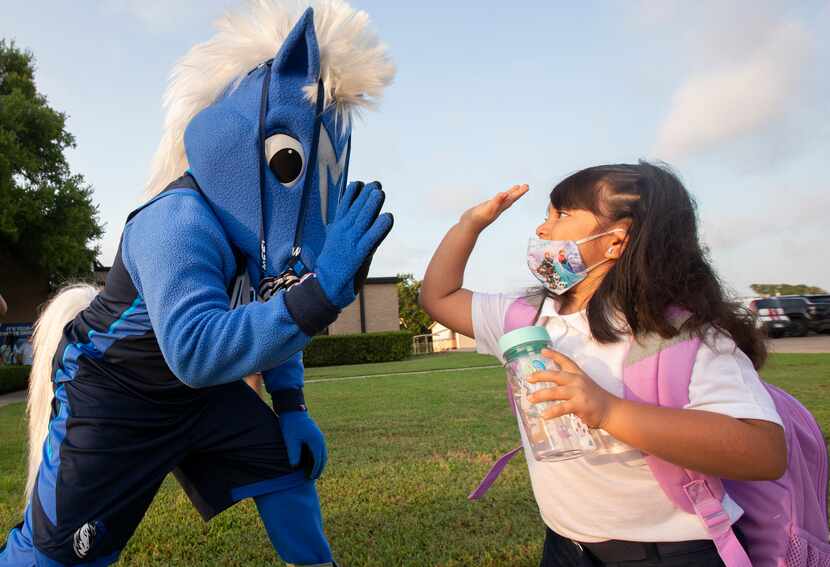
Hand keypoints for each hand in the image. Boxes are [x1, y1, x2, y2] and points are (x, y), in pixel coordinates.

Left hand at [279, 411, 327, 478]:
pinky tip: (312, 461)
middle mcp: (320, 439)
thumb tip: (295, 467)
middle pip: (323, 457)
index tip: (310, 477)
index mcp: (316, 441)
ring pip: (323, 453)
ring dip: (320, 463)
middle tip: (313, 477)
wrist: (293, 411)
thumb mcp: (291, 441)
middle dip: (319, 468)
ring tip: (314, 471)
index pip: (318, 460)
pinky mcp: (316, 435)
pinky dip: (318, 456)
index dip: (315, 470)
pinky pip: (320, 449)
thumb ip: (294, 454)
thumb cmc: (291, 426)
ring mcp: (319, 436)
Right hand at [315, 181, 393, 308]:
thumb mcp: (334, 244)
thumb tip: (347, 221)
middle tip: (376, 185)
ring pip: (363, 219)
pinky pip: (372, 237)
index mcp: (336, 229)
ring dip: (372, 205)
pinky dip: (380, 227)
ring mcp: (350, 242)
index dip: (352, 193)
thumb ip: (342, 231)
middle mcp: (343, 232)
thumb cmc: (332, 266)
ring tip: (379, 192)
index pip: (344, 206)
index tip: (359, 183)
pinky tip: (388, 218)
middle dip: (366, 195)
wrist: (325, 286)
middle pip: (356, 209)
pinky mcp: (359, 254)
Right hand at [459, 184, 527, 232]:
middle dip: (518, 192)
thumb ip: (497, 201)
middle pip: (510, 199)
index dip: (519, 192)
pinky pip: (497, 201)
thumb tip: (506, 194)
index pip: (512, 198)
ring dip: (510, 194)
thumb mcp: (488, 208)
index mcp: (500, 208)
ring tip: (515, 188)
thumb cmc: (478, 218)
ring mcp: (492, 208)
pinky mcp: (486, 208)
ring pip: (504, 200)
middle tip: (526, 186)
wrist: (469, 227)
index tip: (526, 186)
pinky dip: (500, 197)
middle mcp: (498, 208)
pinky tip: (500, 196)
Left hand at [527, 349, 619, 427]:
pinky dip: (552, 412)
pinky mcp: (580, 405)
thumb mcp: (583, 383)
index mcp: (578, 374)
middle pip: (556, 375)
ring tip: (530, 399)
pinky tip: (544, 415)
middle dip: (540, 375)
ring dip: (541, 395)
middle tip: (528, 378)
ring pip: (555, 392)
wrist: (610, 410)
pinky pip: (562, 408)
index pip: (565, 361)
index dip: (554, 354)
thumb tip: (551, 378)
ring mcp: (578, 392)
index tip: (542, 350)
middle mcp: (577, 380)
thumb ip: (569, 380)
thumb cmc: (594, 397)